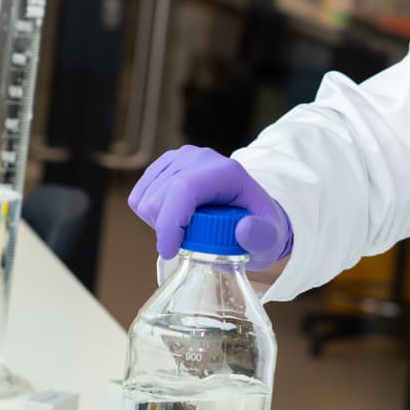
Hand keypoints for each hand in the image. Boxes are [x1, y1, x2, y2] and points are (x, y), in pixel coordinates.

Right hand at [128, 145, 292, 265]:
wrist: (253, 213)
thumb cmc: (261, 229)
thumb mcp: (271, 239)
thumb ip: (262, 237)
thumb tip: (244, 229)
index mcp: (226, 172)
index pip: (184, 189)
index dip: (170, 222)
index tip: (171, 251)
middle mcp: (201, 158)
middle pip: (159, 197)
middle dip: (167, 229)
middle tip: (189, 243)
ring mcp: (180, 158)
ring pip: (145, 198)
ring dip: (159, 223)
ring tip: (186, 230)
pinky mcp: (165, 165)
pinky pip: (139, 195)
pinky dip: (150, 215)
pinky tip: (174, 220)